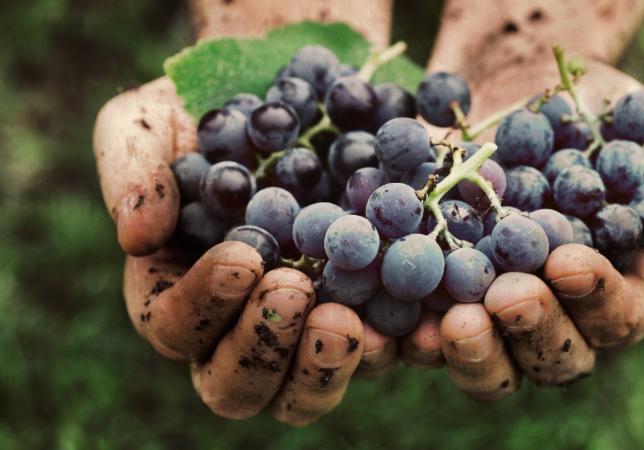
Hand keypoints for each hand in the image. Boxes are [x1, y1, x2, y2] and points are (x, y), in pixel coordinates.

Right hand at [91, 1, 418, 425]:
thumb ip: (132, 169)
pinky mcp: (370, 312)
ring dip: (325, 367)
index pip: (175, 326)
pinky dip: (400, 347)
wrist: (296, 91)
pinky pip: (383, 353)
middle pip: (238, 385)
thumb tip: (136, 236)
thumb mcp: (153, 119)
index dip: (203, 305)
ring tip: (350, 321)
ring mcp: (307, 325)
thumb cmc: (210, 108)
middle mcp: (242, 324)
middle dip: (263, 347)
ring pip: (305, 391)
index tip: (243, 257)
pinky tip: (421, 323)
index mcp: (181, 292)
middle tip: (295, 290)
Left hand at [425, 1, 643, 397]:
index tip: (569, 260)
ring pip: (488, 362)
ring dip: (471, 351)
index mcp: (616, 289)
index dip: (596, 297)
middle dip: (531, 330)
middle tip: (507, 296)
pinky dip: (406, 335)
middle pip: (552, 357)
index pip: (617, 317)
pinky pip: (421, 332)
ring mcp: (492, 312)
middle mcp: (556, 315)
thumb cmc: (604, 117)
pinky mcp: (436, 295)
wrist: (519, 89)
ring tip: (451, 323)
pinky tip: (391, 319)